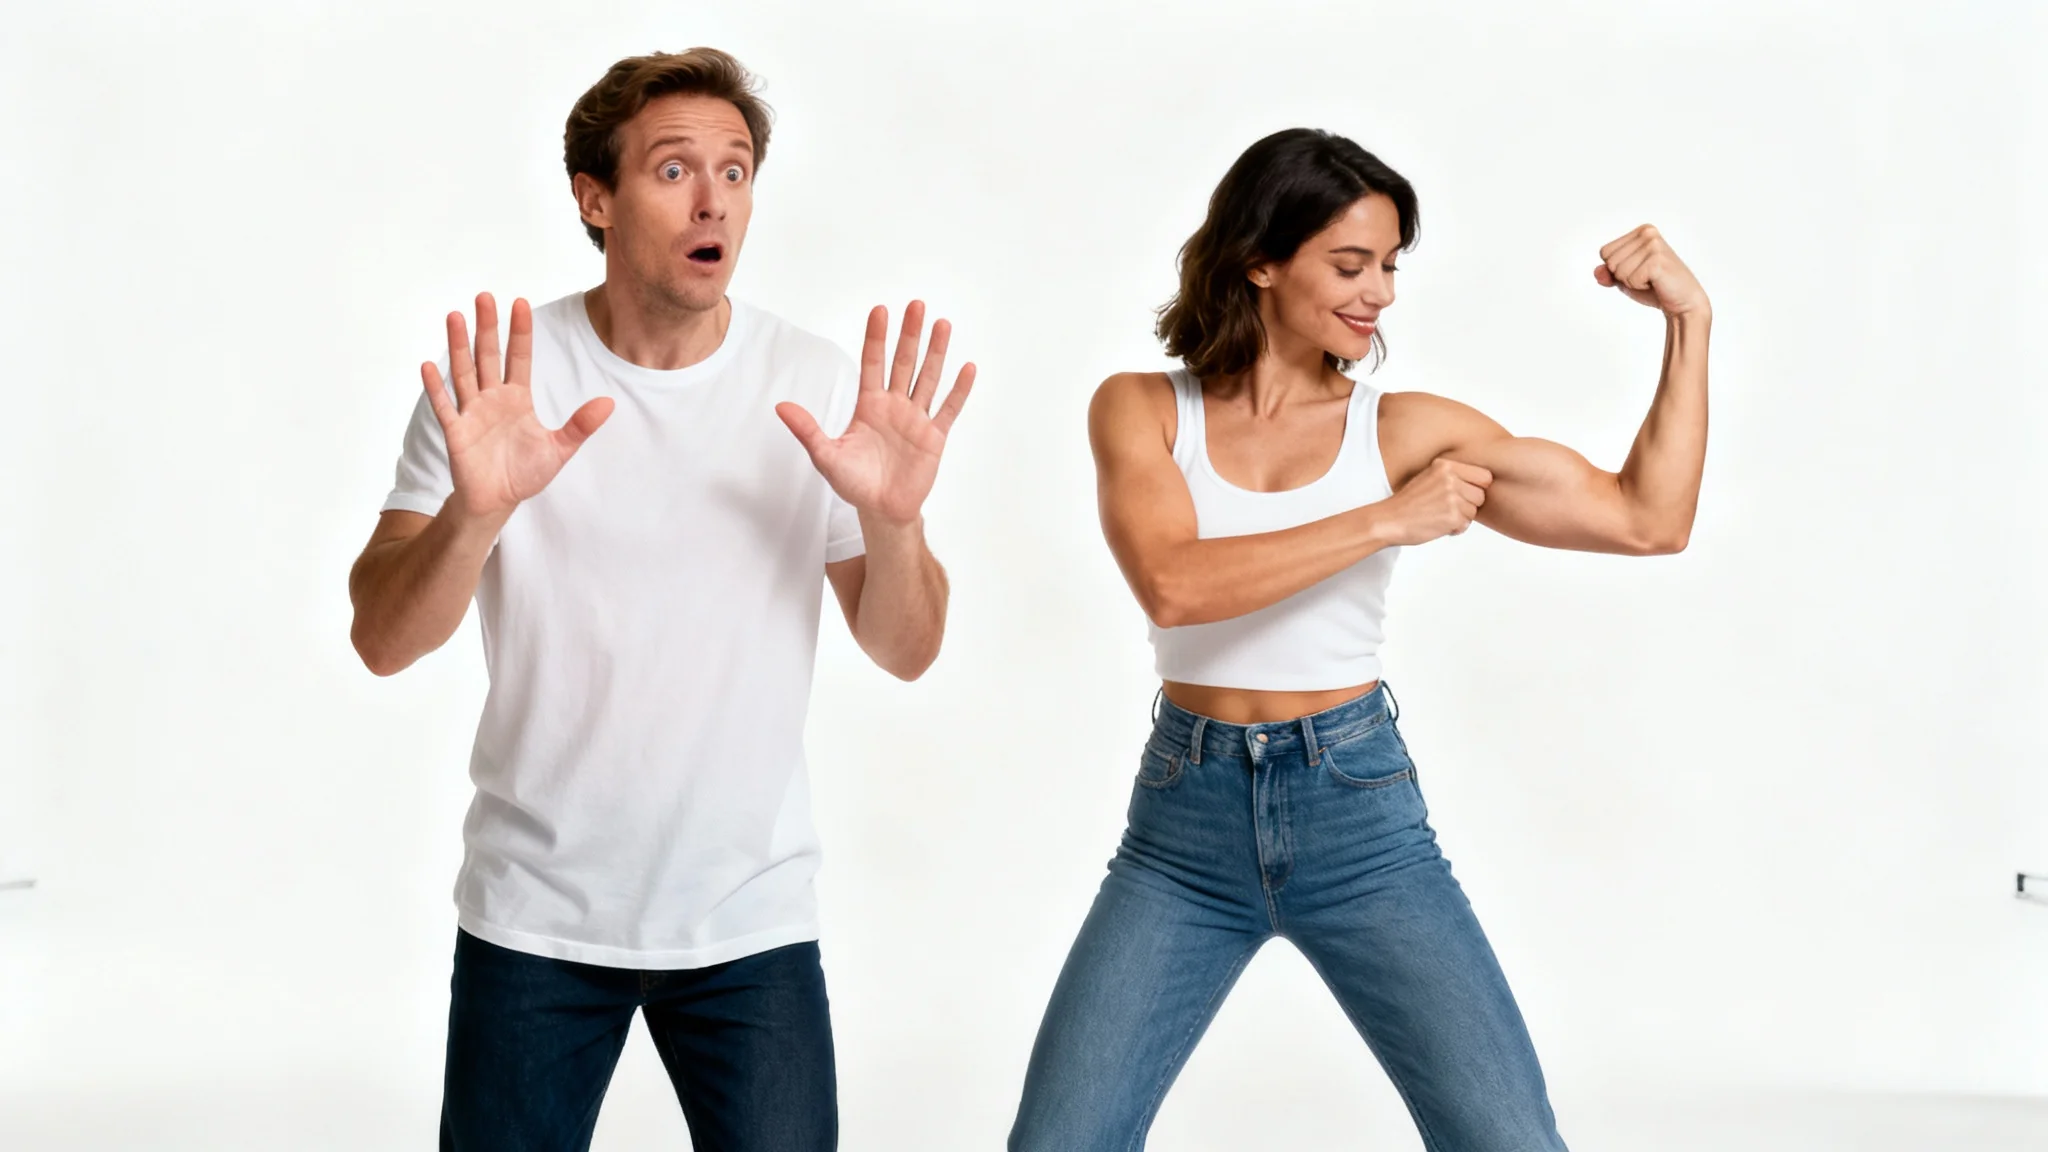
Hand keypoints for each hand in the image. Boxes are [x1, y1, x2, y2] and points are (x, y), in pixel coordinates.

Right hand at [421, 293, 613, 520]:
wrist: (498, 501)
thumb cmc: (525, 473)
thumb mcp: (559, 449)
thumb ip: (581, 425)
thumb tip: (609, 403)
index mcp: (517, 398)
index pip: (519, 357)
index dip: (520, 332)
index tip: (520, 302)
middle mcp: (492, 399)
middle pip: (488, 355)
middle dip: (487, 327)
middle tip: (484, 296)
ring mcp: (472, 413)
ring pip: (464, 372)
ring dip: (458, 346)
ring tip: (454, 317)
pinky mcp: (456, 432)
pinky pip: (444, 407)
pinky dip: (436, 388)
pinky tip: (429, 366)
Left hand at [777, 301, 976, 525]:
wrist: (881, 510)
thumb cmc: (854, 483)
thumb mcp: (826, 456)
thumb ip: (808, 430)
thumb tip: (781, 407)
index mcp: (869, 406)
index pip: (872, 363)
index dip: (876, 338)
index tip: (881, 311)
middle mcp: (894, 406)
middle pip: (903, 363)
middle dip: (909, 334)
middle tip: (916, 305)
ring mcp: (916, 419)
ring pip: (928, 378)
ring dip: (936, 352)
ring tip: (942, 325)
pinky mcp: (934, 436)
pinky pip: (948, 409)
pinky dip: (959, 390)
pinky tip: (967, 368)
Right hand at [1373, 457, 1492, 546]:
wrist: (1388, 520)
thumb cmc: (1407, 503)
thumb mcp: (1428, 477)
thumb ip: (1451, 476)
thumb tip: (1481, 483)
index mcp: (1445, 465)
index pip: (1484, 476)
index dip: (1477, 488)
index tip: (1465, 494)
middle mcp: (1450, 478)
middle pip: (1481, 495)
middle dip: (1468, 505)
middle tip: (1448, 509)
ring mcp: (1452, 497)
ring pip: (1474, 511)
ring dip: (1461, 518)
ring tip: (1440, 516)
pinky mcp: (1452, 516)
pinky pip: (1466, 525)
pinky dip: (1455, 529)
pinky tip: (1439, 525)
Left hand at [1594, 225, 1709, 318]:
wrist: (1682, 302)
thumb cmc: (1655, 288)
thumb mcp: (1625, 279)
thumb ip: (1608, 273)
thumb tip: (1597, 271)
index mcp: (1642, 231)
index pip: (1605, 252)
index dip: (1616, 269)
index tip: (1639, 270)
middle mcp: (1648, 233)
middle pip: (1610, 261)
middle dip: (1623, 276)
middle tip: (1646, 277)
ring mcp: (1653, 245)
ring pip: (1618, 271)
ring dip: (1632, 282)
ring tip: (1652, 280)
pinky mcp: (1657, 260)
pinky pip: (1629, 280)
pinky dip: (1639, 287)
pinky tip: (1656, 283)